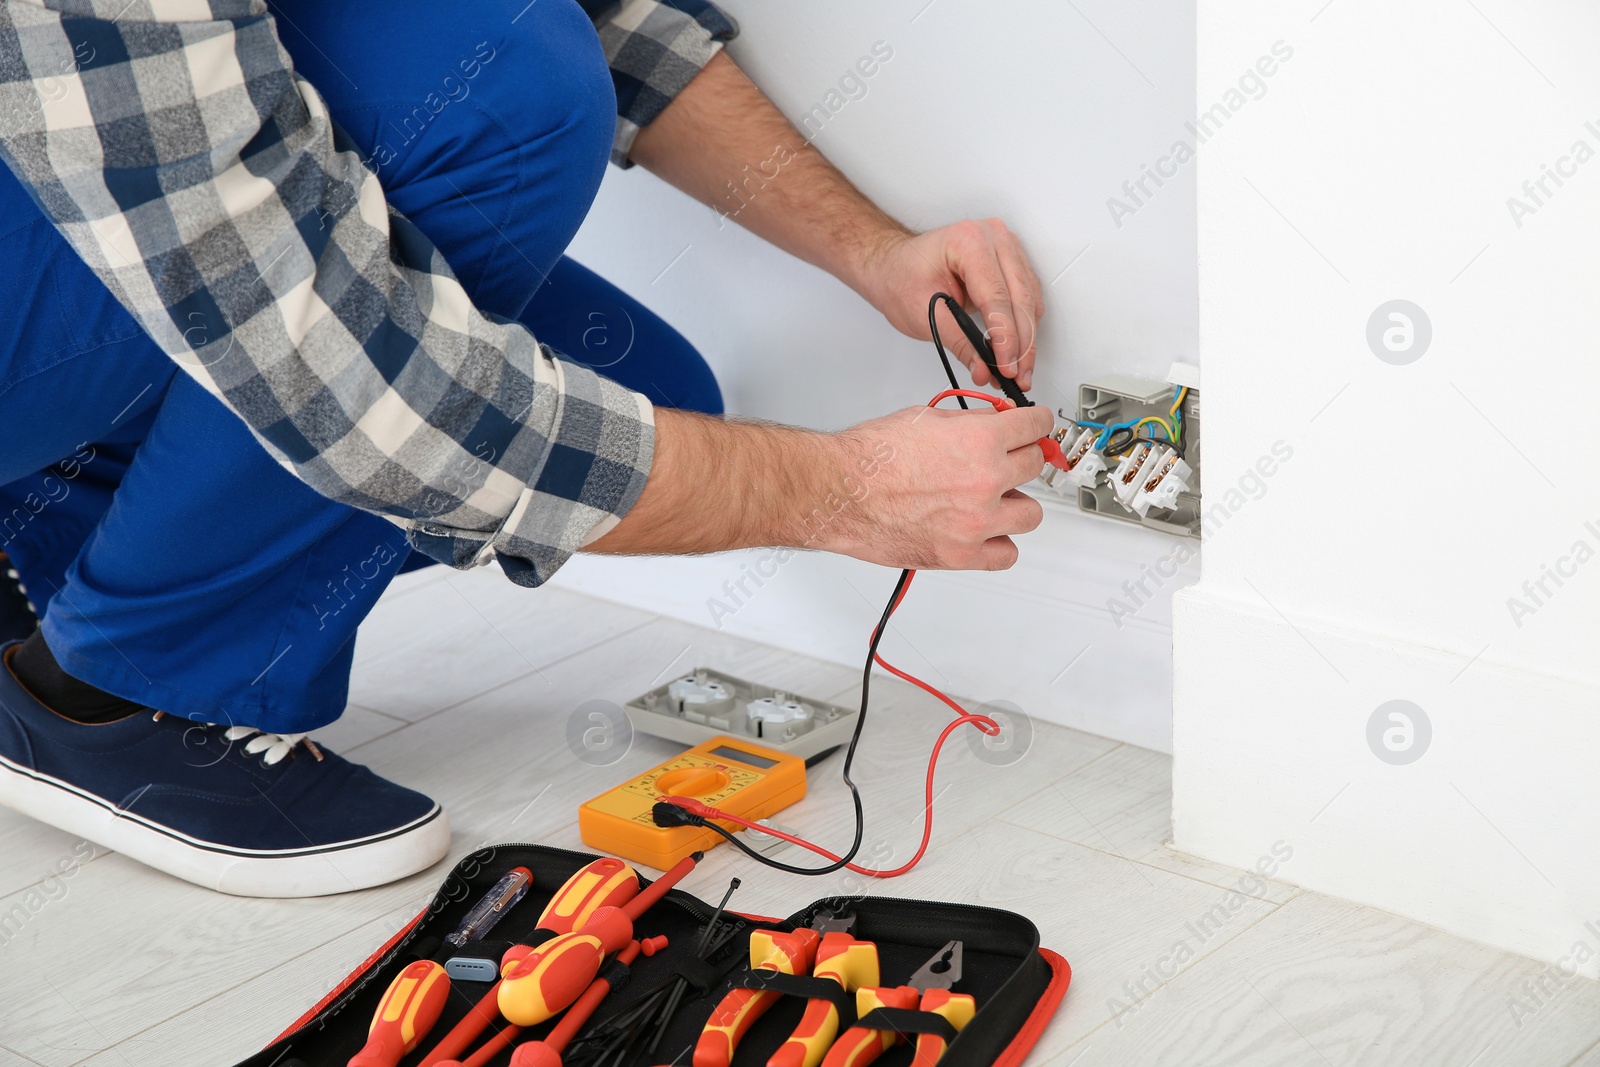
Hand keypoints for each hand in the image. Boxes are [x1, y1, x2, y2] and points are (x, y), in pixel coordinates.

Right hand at [817, 403, 1052, 570]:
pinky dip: (999, 544)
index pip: (1036, 426)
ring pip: (1031, 514)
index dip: (1037, 424)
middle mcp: (985, 481)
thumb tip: (993, 424)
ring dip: (1016, 504)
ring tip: (994, 500)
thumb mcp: (926, 419)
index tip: (1036, 428)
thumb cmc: (870, 459)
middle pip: (1036, 466)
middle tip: (1007, 461)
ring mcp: (977, 522)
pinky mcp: (962, 555)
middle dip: (1022, 459)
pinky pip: (1007, 555)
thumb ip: (969, 424)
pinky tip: (985, 533)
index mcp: (980, 441)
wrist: (840, 492)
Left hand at [858, 220, 1043, 391]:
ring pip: (1030, 298)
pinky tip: (1019, 349)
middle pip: (1020, 297)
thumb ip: (959, 344)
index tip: (1006, 367)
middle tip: (1016, 376)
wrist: (895, 266)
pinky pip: (1028, 295)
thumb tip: (984, 370)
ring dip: (1027, 338)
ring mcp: (1005, 244)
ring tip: (1019, 370)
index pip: (996, 296)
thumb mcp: (924, 315)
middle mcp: (992, 236)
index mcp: (967, 241)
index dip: (1005, 337)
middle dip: (1021, 344)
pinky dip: (1025, 324)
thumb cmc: (902, 278)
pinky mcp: (1011, 259)